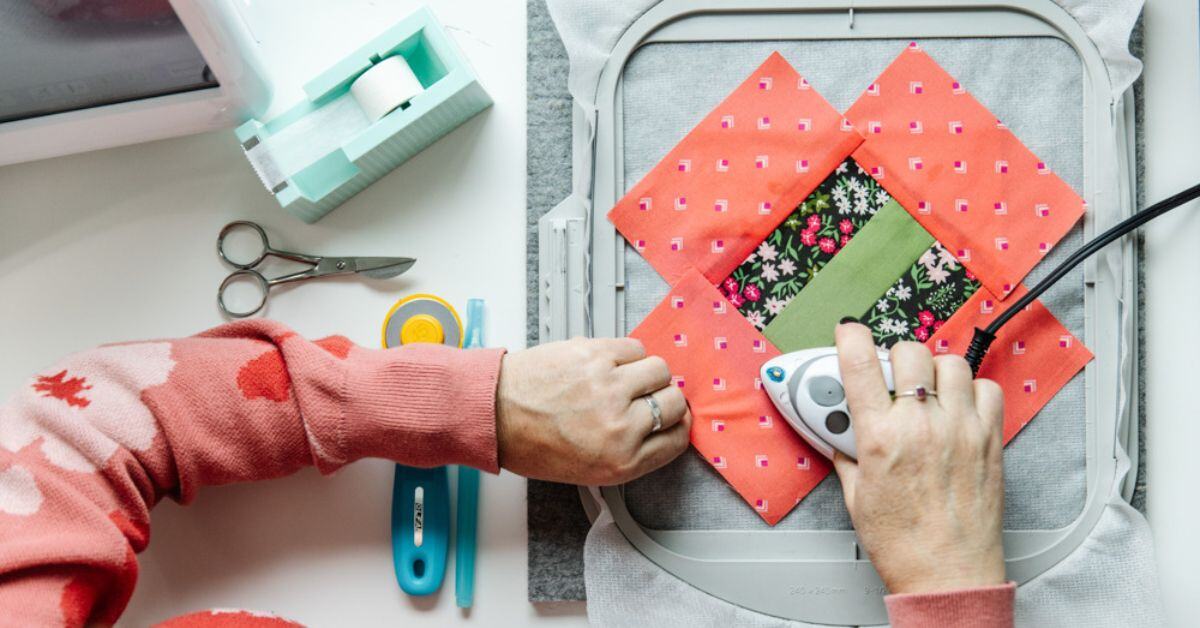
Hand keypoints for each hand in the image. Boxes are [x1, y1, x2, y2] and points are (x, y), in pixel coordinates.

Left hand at [495, 338, 691, 484]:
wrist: (494, 412)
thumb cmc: (532, 442)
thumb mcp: (589, 469)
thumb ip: (630, 450)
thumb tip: (661, 423)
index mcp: (621, 461)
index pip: (677, 438)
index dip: (678, 424)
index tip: (671, 416)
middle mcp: (620, 425)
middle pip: (674, 401)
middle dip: (663, 397)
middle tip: (644, 396)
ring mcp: (609, 387)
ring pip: (659, 369)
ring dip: (647, 372)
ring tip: (624, 377)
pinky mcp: (595, 355)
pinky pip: (633, 347)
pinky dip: (626, 354)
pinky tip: (609, 363)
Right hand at [832, 322, 1005, 594]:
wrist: (948, 575)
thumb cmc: (904, 545)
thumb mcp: (855, 496)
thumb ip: (846, 453)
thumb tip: (838, 429)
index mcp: (880, 437)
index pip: (859, 362)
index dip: (850, 336)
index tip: (848, 330)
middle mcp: (922, 426)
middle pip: (909, 352)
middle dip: (895, 356)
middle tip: (891, 375)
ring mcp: (961, 429)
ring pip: (951, 363)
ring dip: (935, 370)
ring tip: (926, 390)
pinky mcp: (991, 440)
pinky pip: (987, 389)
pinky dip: (972, 390)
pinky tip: (959, 406)